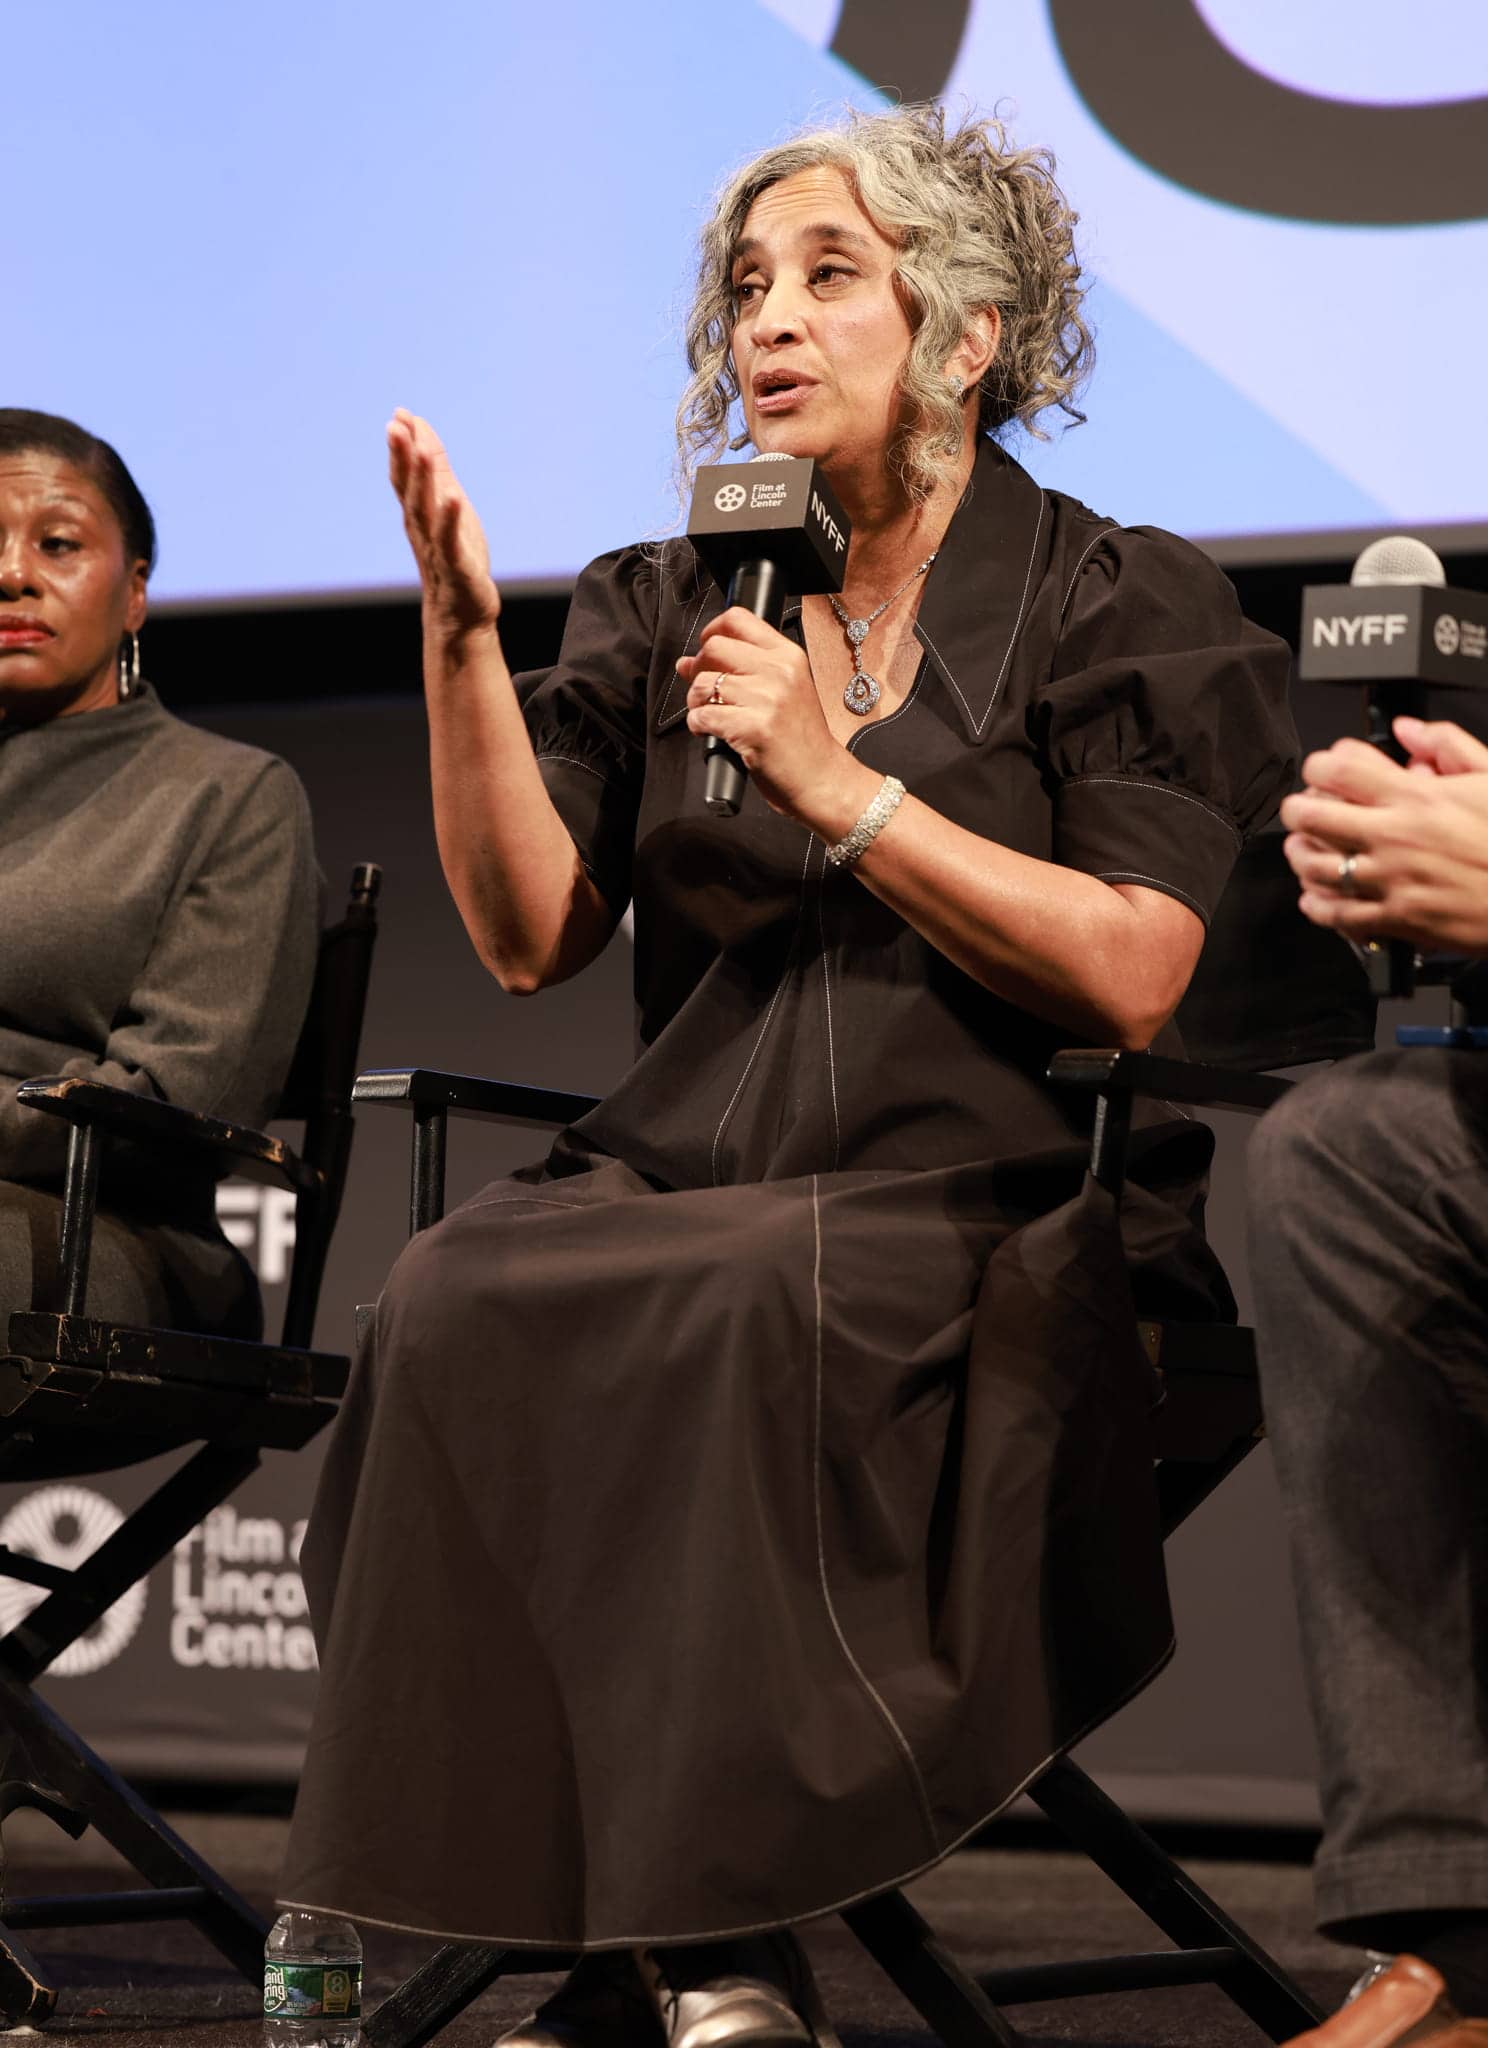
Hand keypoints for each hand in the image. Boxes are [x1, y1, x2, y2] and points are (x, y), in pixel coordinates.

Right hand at [387, 410, 500, 634]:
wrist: (460, 614)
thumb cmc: (454, 558)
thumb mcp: (448, 507)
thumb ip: (435, 471)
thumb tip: (421, 432)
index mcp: (418, 513)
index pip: (404, 476)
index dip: (401, 447)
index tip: (400, 414)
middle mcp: (421, 528)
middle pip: (408, 488)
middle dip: (402, 457)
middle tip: (395, 425)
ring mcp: (436, 546)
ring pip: (425, 510)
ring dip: (422, 480)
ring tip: (421, 450)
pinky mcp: (455, 566)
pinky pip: (450, 540)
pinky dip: (450, 519)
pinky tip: (453, 497)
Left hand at [678, 608, 866, 822]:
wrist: (821, 778)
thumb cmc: (801, 740)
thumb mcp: (784, 691)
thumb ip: (742, 670)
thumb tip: (688, 662)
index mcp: (788, 656)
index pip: (738, 619)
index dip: (711, 631)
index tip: (705, 649)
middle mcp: (779, 671)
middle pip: (714, 648)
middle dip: (698, 668)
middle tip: (704, 690)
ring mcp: (767, 699)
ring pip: (703, 683)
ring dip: (696, 702)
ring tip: (710, 715)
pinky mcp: (753, 728)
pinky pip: (703, 716)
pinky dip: (698, 725)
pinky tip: (712, 732)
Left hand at [1279, 719, 1487, 953]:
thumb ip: (1448, 746)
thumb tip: (1410, 729)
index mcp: (1417, 797)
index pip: (1340, 768)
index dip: (1321, 763)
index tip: (1324, 769)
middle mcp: (1395, 837)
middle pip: (1312, 815)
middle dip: (1298, 807)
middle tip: (1302, 807)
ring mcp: (1391, 881)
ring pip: (1316, 866)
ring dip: (1300, 854)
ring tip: (1303, 847)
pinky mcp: (1397, 919)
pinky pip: (1338, 914)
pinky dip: (1317, 904)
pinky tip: (1316, 896)